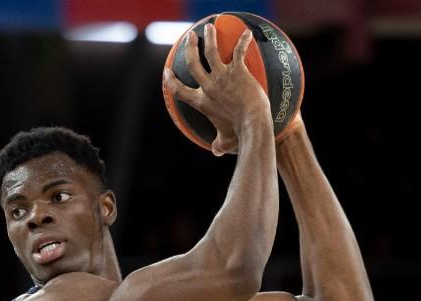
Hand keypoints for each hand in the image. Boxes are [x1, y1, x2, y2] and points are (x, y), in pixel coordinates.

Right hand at [163, 24, 269, 155]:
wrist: (253, 125)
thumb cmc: (239, 134)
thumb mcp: (225, 141)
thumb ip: (218, 144)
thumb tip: (216, 152)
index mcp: (201, 102)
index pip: (179, 90)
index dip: (170, 80)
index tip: (167, 71)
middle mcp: (208, 87)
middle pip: (192, 63)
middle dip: (189, 48)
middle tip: (189, 39)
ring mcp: (223, 77)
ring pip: (210, 51)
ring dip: (209, 37)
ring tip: (209, 28)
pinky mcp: (238, 71)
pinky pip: (238, 51)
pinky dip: (243, 41)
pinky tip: (248, 33)